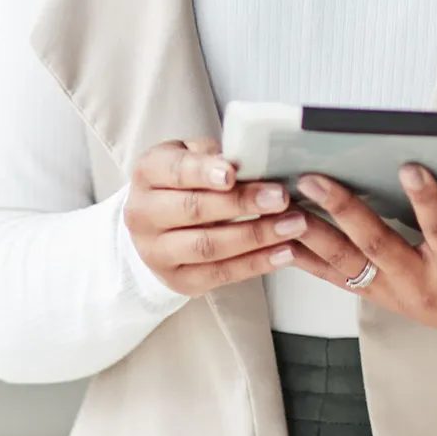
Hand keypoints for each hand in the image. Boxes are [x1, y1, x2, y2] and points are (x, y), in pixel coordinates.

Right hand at [124, 138, 309, 297]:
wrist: (157, 224)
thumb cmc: (185, 180)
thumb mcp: (192, 155)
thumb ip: (216, 155)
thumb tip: (257, 157)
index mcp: (147, 174)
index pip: (175, 171)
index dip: (204, 172)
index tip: (233, 173)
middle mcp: (143, 215)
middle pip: (194, 210)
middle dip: (241, 204)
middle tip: (281, 197)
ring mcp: (156, 252)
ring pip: (208, 246)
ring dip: (255, 236)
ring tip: (293, 224)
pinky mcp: (177, 281)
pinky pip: (220, 274)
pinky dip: (256, 264)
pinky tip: (284, 252)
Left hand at [285, 165, 436, 357]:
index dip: (427, 200)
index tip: (411, 165)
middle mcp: (421, 284)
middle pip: (375, 246)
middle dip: (343, 211)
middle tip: (315, 180)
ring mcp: (396, 292)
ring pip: (346, 264)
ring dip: (312, 236)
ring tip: (282, 206)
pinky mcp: (381, 294)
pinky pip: (337, 277)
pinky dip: (308, 258)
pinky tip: (280, 235)